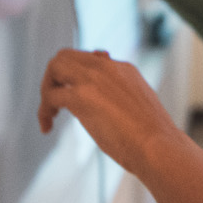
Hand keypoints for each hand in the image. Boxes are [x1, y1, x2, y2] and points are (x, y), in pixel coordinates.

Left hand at [39, 48, 180, 175]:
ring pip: (55, 67)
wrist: (159, 146)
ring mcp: (93, 79)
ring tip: (49, 114)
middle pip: (65, 56)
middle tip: (54, 103)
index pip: (89, 58)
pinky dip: (43, 111)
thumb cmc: (153, 137)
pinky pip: (50, 96)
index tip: (72, 93)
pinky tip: (47, 127)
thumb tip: (106, 105)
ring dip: (46, 89)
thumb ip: (121, 98)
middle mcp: (106, 67)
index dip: (75, 76)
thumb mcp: (138, 107)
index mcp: (123, 69)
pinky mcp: (81, 97)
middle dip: (54, 78)